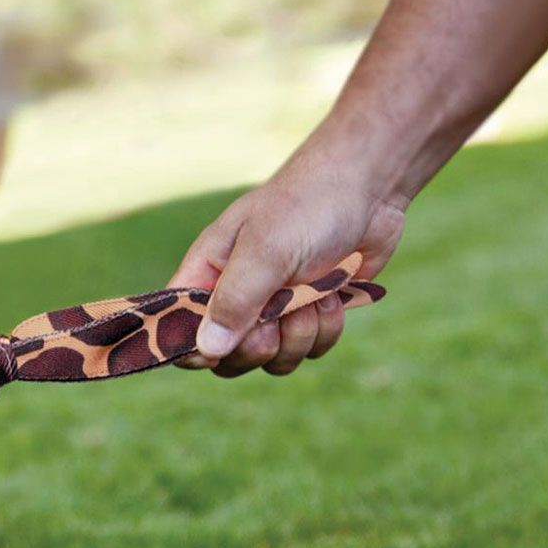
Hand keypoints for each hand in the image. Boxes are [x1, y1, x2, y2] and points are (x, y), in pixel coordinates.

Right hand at [169, 149, 404, 376]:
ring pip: (273, 358)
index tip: (224, 345)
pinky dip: (327, 328)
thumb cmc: (306, 206)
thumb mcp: (266, 250)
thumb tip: (206, 350)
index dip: (193, 346)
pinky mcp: (310, 313)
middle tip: (278, 316)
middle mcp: (236, 295)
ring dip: (301, 334)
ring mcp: (274, 308)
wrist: (369, 189)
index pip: (178, 325)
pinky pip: (309, 350)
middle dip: (259, 345)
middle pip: (227, 356)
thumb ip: (235, 301)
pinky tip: (334, 294)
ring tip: (315, 294)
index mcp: (207, 272)